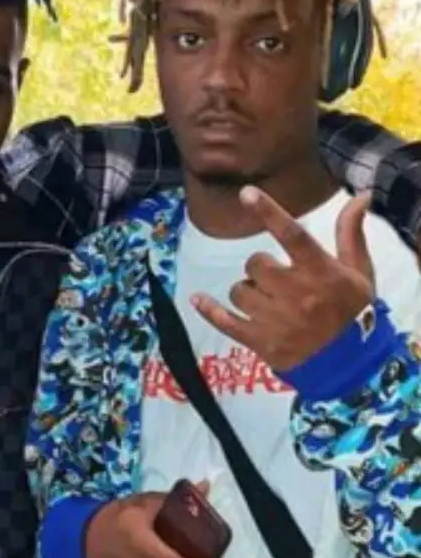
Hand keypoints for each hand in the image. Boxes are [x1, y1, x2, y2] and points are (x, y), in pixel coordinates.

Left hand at [192, 186, 375, 371]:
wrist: (349, 365)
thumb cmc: (353, 313)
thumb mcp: (359, 273)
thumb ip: (351, 234)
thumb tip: (360, 196)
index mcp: (320, 272)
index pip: (292, 235)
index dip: (269, 212)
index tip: (246, 193)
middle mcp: (296, 294)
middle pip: (256, 265)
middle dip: (261, 268)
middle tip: (276, 280)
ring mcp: (275, 320)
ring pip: (240, 291)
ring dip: (248, 292)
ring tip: (266, 302)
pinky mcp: (260, 342)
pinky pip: (225, 321)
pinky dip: (209, 310)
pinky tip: (197, 299)